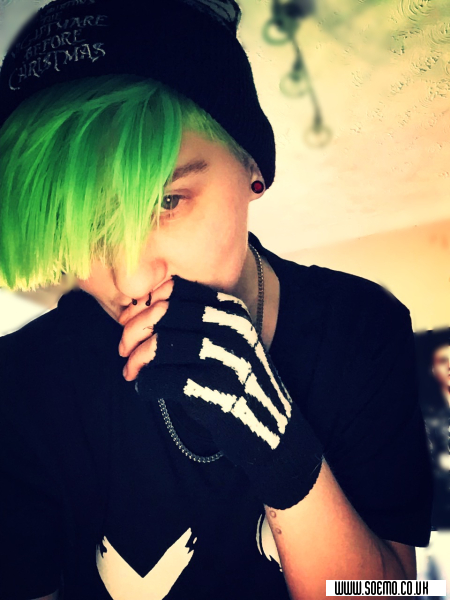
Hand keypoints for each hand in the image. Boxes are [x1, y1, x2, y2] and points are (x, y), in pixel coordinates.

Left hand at [120, 275, 322, 509]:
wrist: (271, 430)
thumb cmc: (235, 382)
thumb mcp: (224, 342)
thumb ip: (191, 324)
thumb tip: (134, 315)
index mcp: (232, 311)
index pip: (176, 289)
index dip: (145, 304)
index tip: (131, 321)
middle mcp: (231, 329)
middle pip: (165, 313)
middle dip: (134, 330)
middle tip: (123, 349)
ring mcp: (226, 360)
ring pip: (160, 345)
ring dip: (136, 359)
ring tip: (131, 371)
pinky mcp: (216, 393)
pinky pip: (163, 380)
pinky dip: (145, 383)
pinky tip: (145, 388)